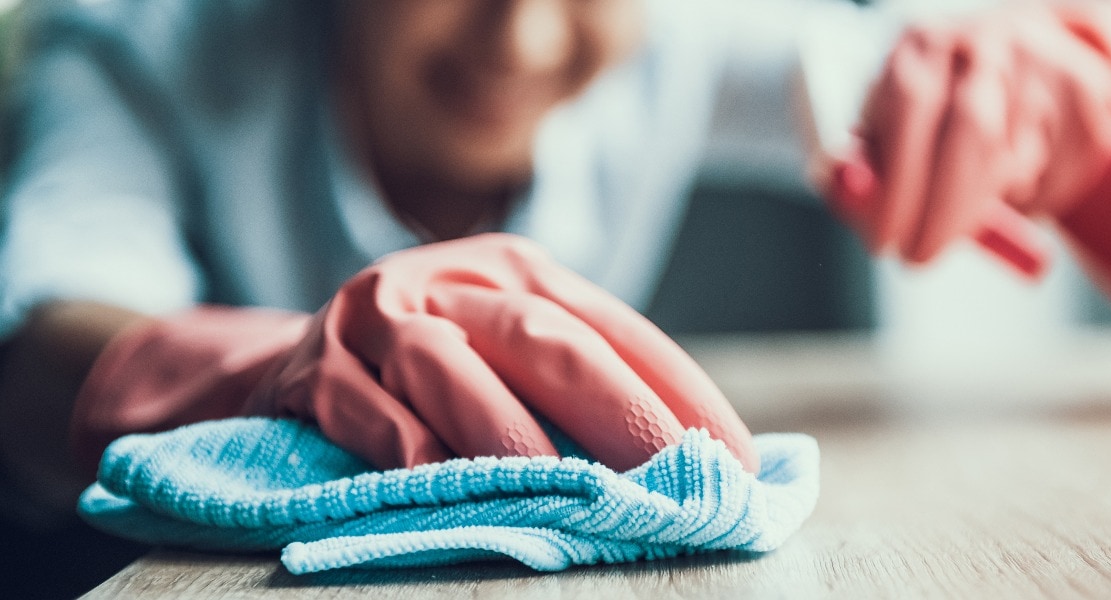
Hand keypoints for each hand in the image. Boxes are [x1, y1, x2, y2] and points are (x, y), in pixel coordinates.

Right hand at [72, 234, 757, 472]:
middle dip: (618, 410)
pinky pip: (360, 407)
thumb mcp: (502, 351)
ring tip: (564, 491)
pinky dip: (399, 445)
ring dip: (507, 431)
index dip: (679, 389)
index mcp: (516, 271)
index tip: (737, 457)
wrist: (286, 362)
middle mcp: (451, 278)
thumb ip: (575, 388)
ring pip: (447, 364)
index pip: (612, 327)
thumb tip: (690, 460)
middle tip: (676, 478)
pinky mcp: (311, 368)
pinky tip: (433, 480)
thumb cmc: (425, 371)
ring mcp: (374, 316)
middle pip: (542, 336)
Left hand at [830, 0, 1110, 263]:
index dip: (899, 184)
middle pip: (974, 133)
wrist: (1014, 52)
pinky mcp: (1089, 93)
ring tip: (965, 202)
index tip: (885, 242)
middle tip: (920, 258)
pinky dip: (1033, 201)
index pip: (912, 107)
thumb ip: (861, 166)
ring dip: (987, 205)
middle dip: (945, 212)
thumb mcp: (883, 127)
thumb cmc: (928, 108)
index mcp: (923, 45)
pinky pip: (1061, 175)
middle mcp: (985, 45)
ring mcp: (1043, 65)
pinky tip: (1014, 185)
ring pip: (1019, 164)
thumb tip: (850, 195)